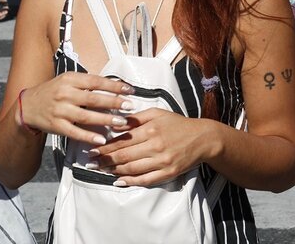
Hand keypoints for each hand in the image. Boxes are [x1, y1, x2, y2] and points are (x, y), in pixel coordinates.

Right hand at [20, 73, 135, 145]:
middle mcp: (65, 94)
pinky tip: (102, 139)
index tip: (130, 89)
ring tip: (122, 122)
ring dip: (106, 120)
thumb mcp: (68, 80)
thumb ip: (87, 83)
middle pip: (93, 99)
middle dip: (114, 103)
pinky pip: (75, 132)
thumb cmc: (53, 91)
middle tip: (130, 106)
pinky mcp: (57, 126)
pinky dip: (89, 136)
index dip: (114, 85)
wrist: (28, 106)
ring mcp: (60, 111)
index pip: (96, 81)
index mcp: (70, 80)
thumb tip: (113, 86)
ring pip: (87, 116)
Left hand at [88, 108, 213, 186]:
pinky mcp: (168, 173)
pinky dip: (130, 181)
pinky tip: (119, 181)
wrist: (203, 138)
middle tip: (91, 163)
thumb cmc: (178, 124)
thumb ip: (136, 118)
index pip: (122, 140)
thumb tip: (116, 123)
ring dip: (113, 171)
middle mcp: (155, 145)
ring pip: (131, 169)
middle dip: (104, 160)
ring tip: (102, 171)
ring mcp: (162, 161)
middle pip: (123, 156)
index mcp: (151, 129)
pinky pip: (145, 180)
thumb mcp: (157, 113)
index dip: (105, 147)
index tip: (92, 150)